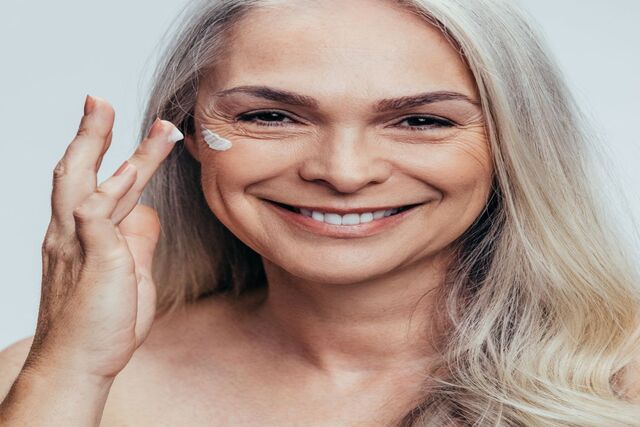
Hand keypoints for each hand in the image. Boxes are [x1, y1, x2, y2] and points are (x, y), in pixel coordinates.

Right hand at [24, 95, 182, 380]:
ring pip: (88, 183)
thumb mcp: (128, 272)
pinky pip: (95, 217)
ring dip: (118, 150)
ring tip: (150, 126)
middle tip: (99, 100)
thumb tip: (146, 212)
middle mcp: (69, 233)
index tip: (110, 123)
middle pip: (76, 171)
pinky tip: (128, 171)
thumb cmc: (103, 322)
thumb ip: (136, 239)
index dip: (100, 151)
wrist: (77, 364)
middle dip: (91, 133)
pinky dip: (110, 191)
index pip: (88, 182)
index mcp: (79, 235)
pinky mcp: (91, 260)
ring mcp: (76, 244)